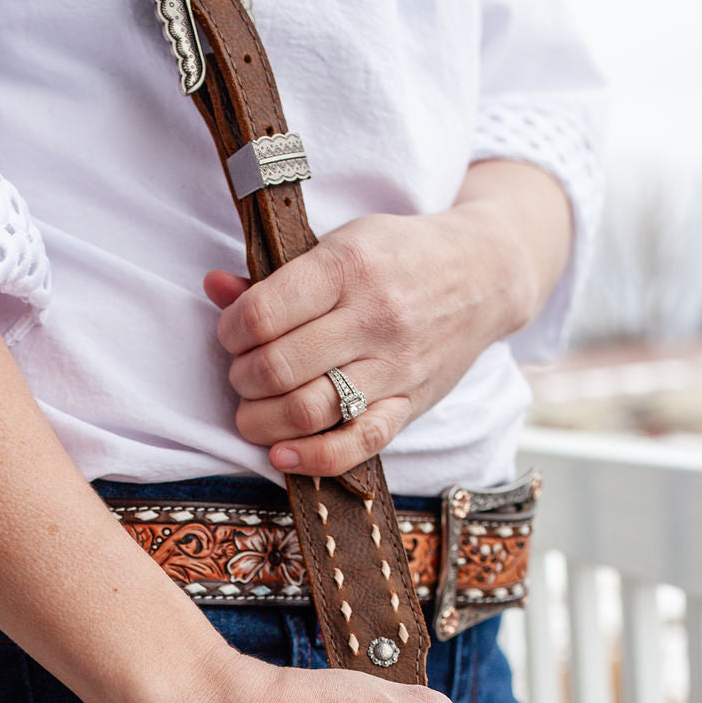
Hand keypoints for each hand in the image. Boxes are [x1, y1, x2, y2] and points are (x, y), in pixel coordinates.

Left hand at [204, 200, 527, 476]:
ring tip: (255, 412)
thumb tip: (214, 287)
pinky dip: (313, 459)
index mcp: (348, 267)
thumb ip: (276, 275)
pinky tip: (283, 455)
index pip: (263, 315)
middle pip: (278, 369)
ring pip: (308, 411)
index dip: (231, 332)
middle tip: (243, 375)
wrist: (486, 272)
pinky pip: (357, 444)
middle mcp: (373, 318)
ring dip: (263, 422)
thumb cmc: (400, 255)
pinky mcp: (410, 403)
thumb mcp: (340, 243)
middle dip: (243, 379)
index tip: (232, 334)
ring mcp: (394, 366)